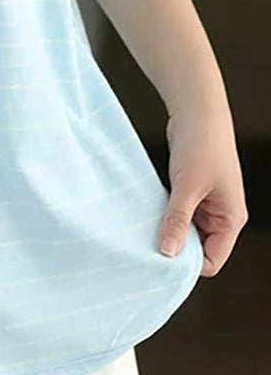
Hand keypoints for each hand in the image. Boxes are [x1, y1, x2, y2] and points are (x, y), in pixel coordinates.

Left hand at [158, 100, 248, 276]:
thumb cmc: (201, 145)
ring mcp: (207, 203)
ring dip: (168, 229)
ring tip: (145, 226)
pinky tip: (148, 211)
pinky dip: (165, 214)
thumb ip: (177, 220)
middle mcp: (221, 215)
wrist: (197, 110)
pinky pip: (179, 214)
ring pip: (186, 231)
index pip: (212, 260)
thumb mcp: (187, 186)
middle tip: (146, 244)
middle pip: (198, 248)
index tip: (159, 260)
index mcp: (230, 219)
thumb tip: (167, 252)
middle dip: (176, 247)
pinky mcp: (192, 191)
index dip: (188, 264)